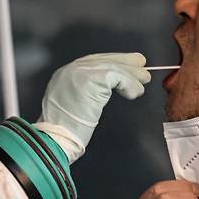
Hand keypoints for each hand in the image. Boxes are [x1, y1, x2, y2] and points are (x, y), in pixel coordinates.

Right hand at [36, 53, 150, 162]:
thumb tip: (113, 84)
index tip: (129, 64)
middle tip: (142, 66)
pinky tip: (134, 93)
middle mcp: (71, 69)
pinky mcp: (91, 79)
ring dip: (132, 75)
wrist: (56, 138)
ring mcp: (80, 72)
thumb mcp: (75, 103)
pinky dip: (129, 84)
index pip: (95, 61)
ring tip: (143, 82)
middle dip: (125, 63)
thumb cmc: (66, 130)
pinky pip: (118, 76)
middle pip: (105, 60)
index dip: (114, 61)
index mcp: (66, 74)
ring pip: (114, 67)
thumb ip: (88, 90)